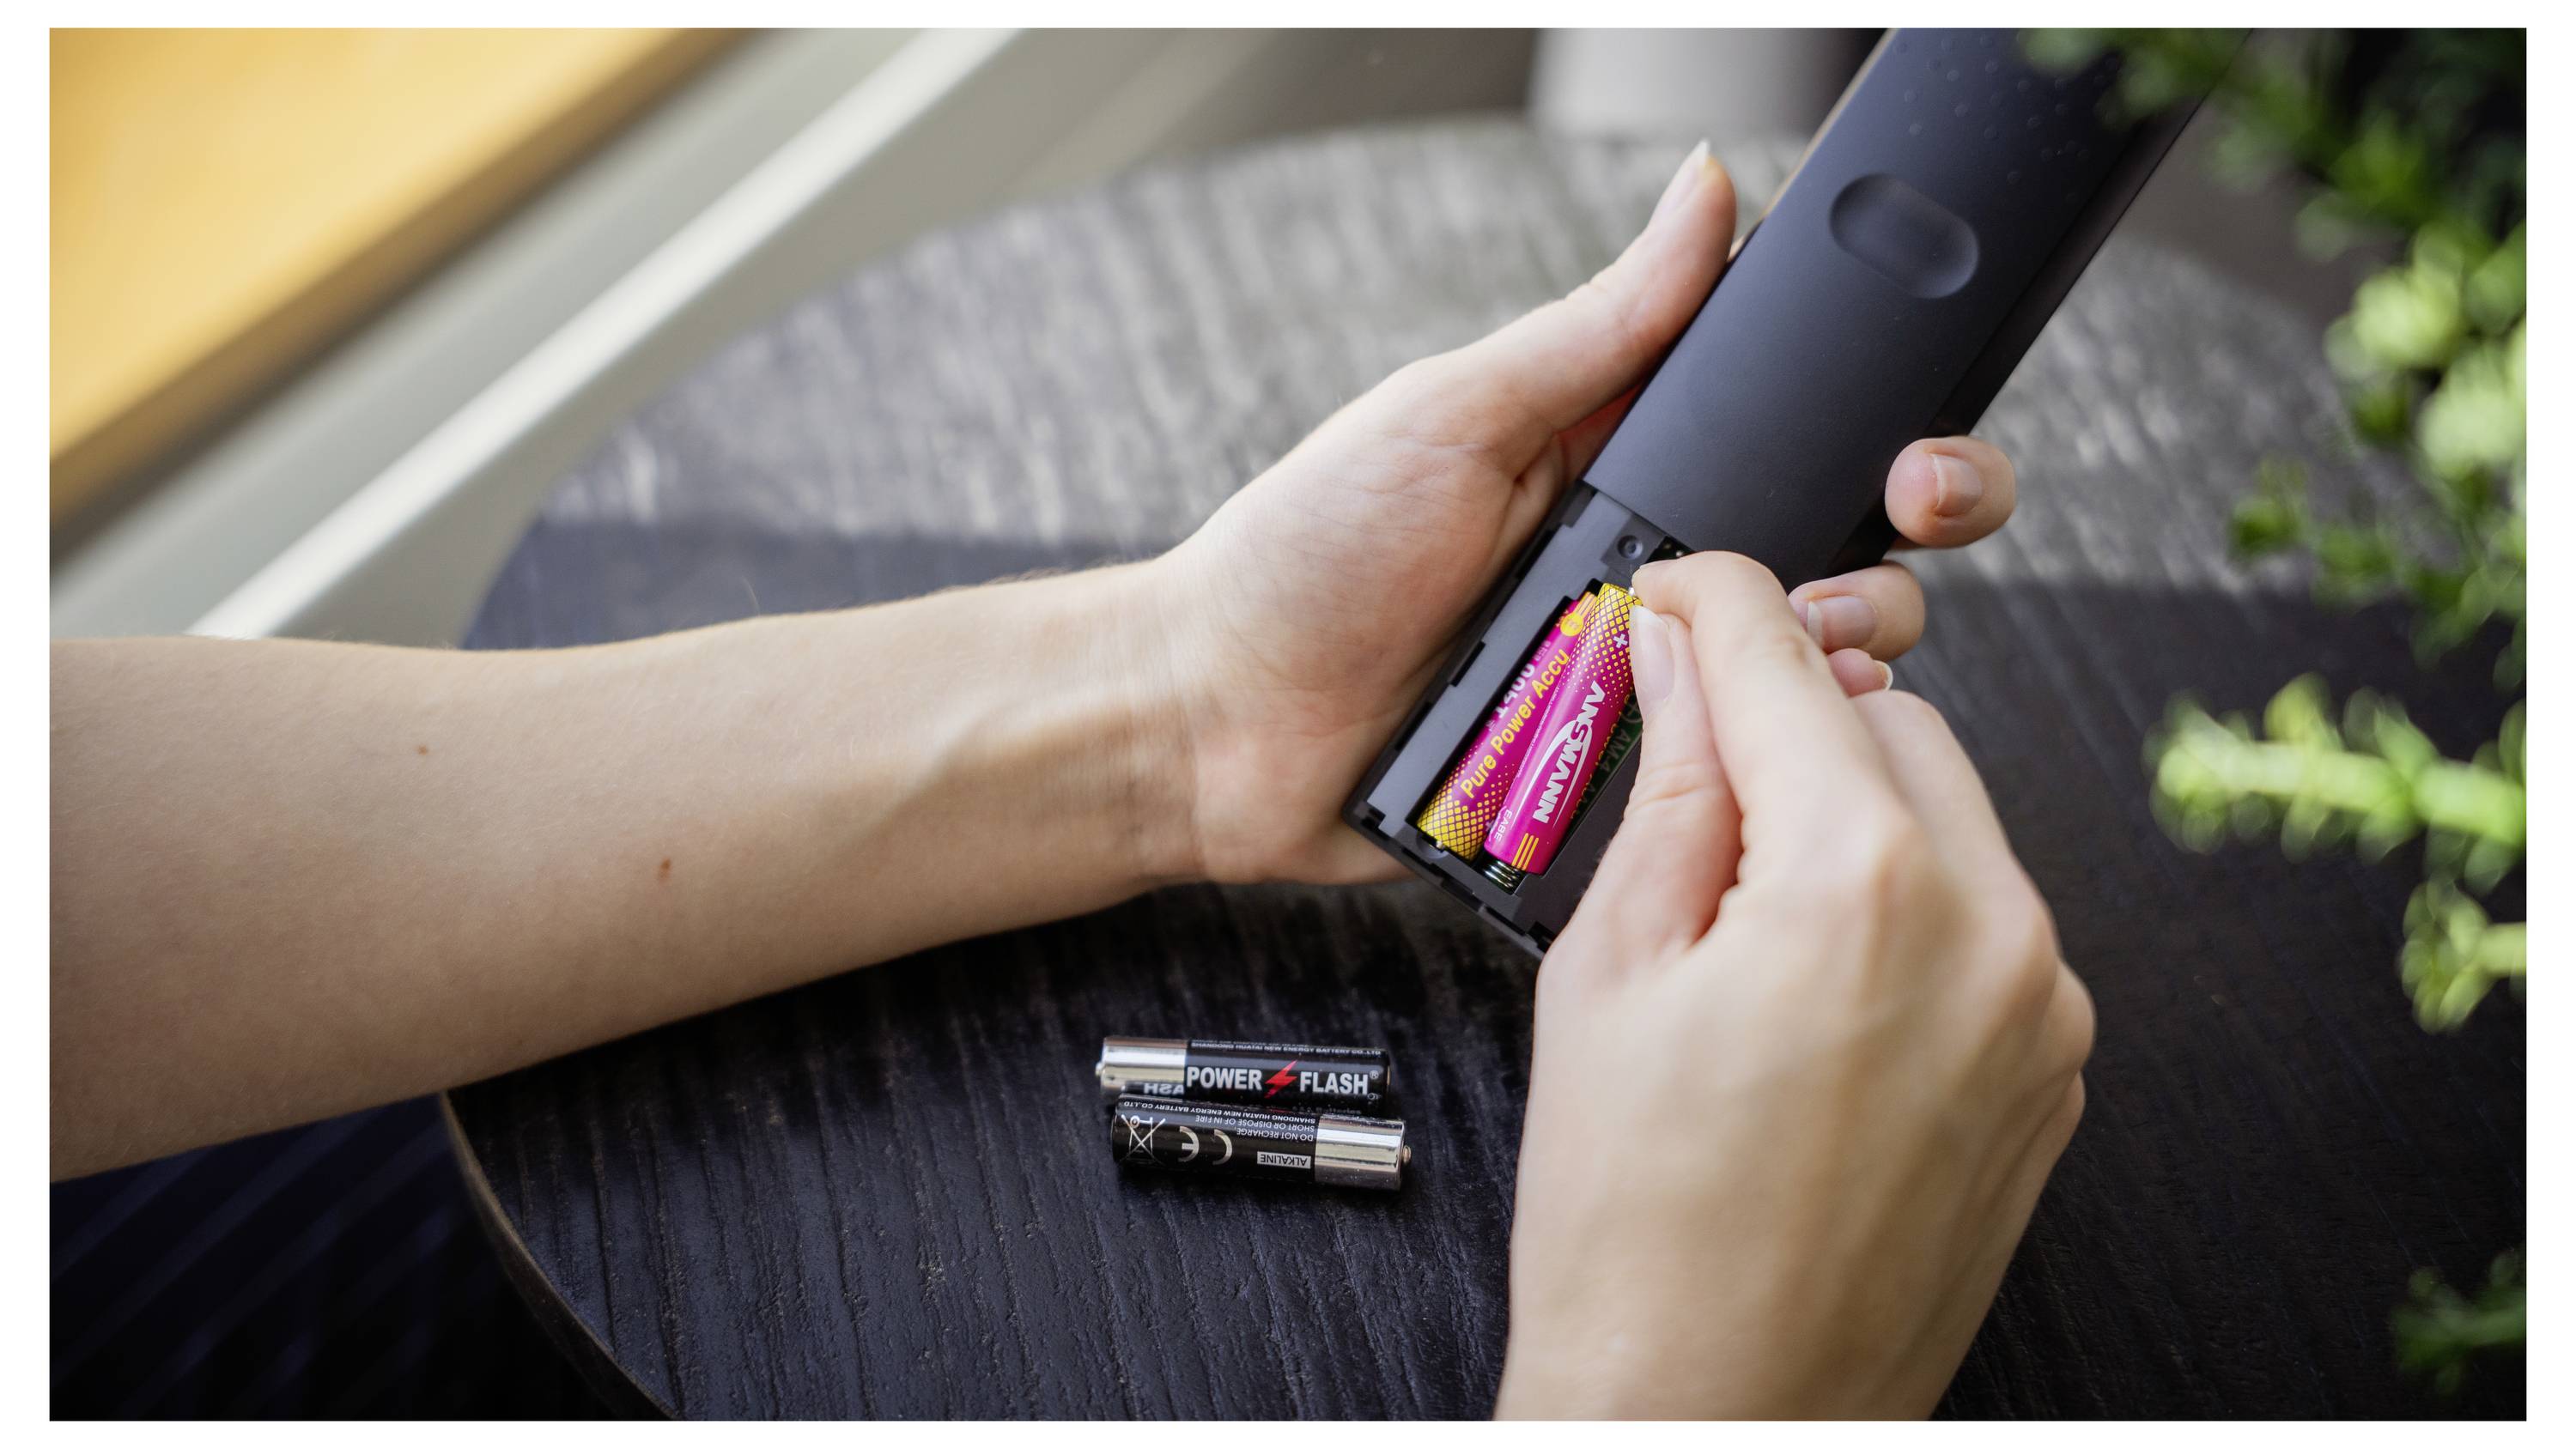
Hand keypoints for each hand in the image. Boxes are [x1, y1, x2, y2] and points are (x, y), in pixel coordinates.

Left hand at [1148, 141, 2022, 883]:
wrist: (1215, 722)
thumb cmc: (1308, 553)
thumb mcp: (1458, 414)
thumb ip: (1599, 325)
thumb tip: (1709, 189)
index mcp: (1630, 472)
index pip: (1802, 444)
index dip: (1891, 443)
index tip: (1919, 456)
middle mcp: (1655, 584)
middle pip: (1839, 570)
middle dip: (1899, 559)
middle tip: (1898, 544)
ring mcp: (1639, 694)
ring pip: (1798, 693)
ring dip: (1833, 672)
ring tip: (1803, 662)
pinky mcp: (1609, 794)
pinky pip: (1715, 796)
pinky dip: (1752, 782)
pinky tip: (1755, 762)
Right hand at [1492, 553, 2093, 1418]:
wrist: (1713, 1409)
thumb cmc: (1635, 1231)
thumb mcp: (1607, 971)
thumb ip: (1671, 787)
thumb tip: (1680, 662)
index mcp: (1858, 888)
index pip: (1784, 658)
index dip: (1709, 601)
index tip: (1674, 594)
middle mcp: (1988, 930)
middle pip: (1889, 715)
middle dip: (1787, 713)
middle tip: (1686, 762)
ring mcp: (2042, 1007)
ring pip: (1948, 809)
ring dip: (1849, 804)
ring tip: (1738, 899)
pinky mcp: (2055, 1067)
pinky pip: (1985, 913)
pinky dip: (1904, 898)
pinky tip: (1807, 972)